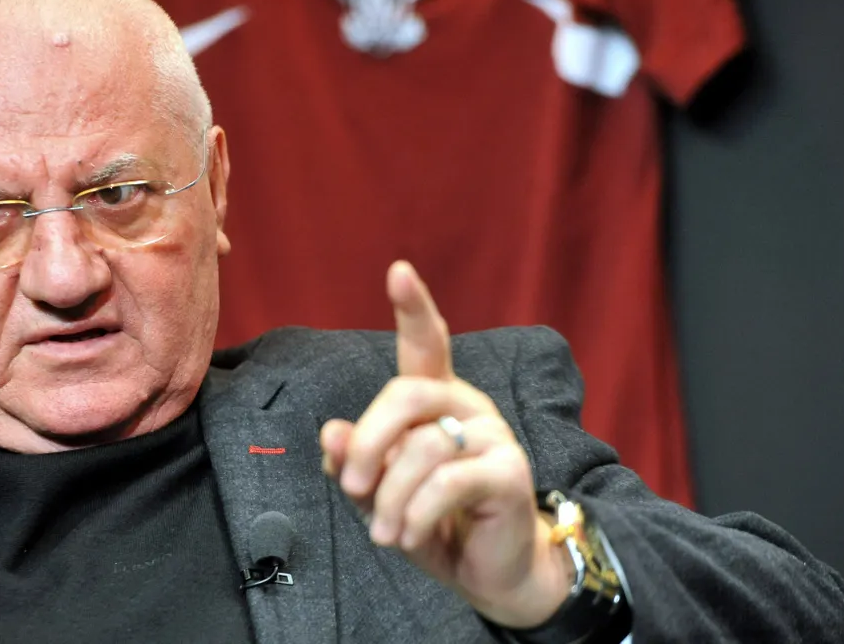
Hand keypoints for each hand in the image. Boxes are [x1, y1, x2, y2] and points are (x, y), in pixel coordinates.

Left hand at [320, 261, 573, 627]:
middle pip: (406, 393)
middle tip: (348, 485)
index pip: (427, 342)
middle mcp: (468, 405)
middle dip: (368, 441)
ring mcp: (494, 436)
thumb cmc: (431, 521)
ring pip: (423, 448)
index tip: (398, 271)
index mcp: (436, 399)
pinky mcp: (511, 473)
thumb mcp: (379, 493)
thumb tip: (331, 431)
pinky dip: (417, 514)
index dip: (414, 307)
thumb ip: (355, 460)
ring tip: (382, 533)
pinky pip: (449, 483)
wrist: (488, 572)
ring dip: (390, 497)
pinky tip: (408, 537)